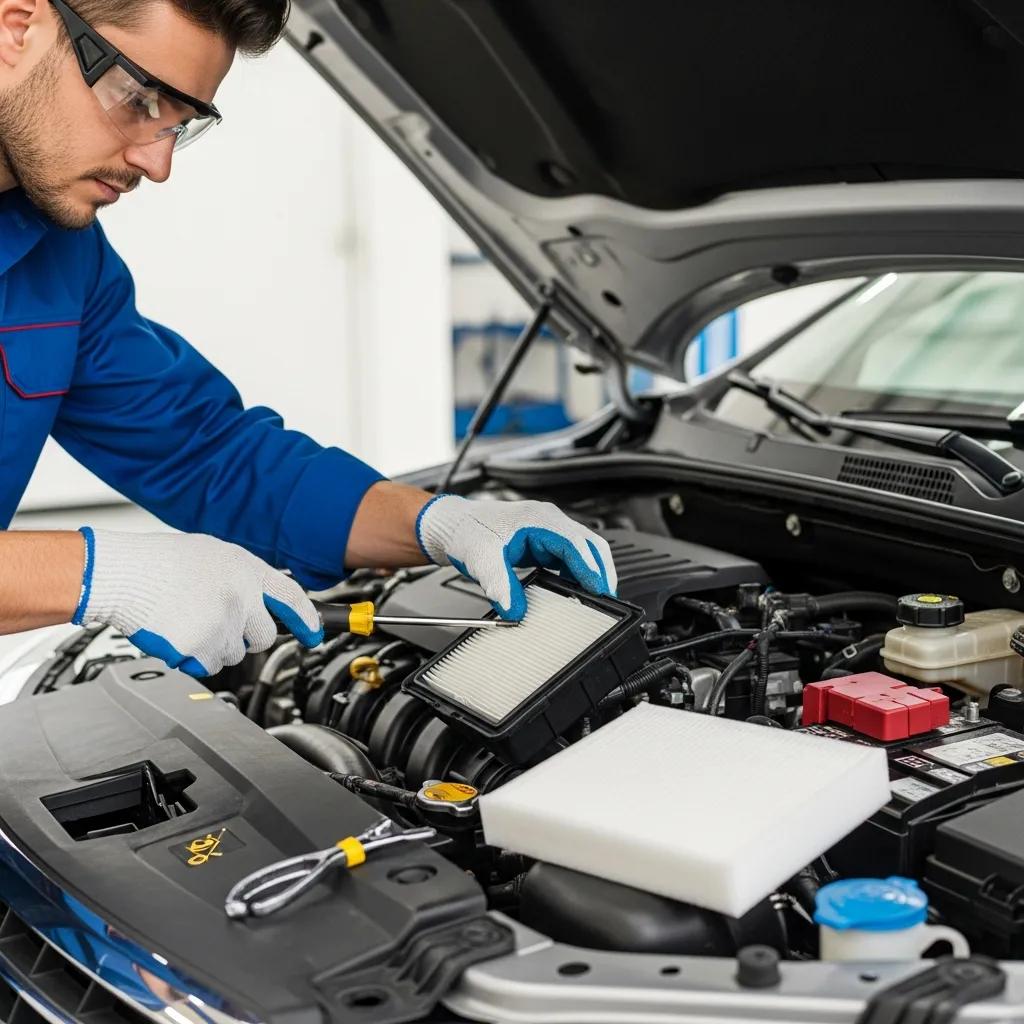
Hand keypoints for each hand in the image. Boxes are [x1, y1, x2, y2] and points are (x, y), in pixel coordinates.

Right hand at [73, 528, 322, 677]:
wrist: (121, 574)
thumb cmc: (158, 563)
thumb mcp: (212, 555)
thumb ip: (241, 578)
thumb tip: (258, 598)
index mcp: (247, 570)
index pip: (292, 597)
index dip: (307, 618)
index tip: (314, 633)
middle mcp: (242, 597)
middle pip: (263, 637)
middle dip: (245, 637)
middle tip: (217, 623)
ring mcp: (223, 624)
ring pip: (232, 654)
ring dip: (214, 646)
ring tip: (187, 619)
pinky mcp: (201, 647)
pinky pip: (205, 665)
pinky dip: (192, 657)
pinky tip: (176, 633)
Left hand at [415, 495, 616, 619]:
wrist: (453, 525)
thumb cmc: (467, 531)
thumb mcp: (482, 560)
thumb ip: (500, 585)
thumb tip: (516, 612)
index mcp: (539, 519)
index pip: (576, 544)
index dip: (591, 569)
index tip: (600, 591)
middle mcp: (549, 522)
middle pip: (589, 546)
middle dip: (601, 572)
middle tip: (607, 601)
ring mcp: (548, 531)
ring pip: (583, 552)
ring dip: (591, 574)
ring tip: (595, 600)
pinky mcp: (544, 543)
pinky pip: (569, 558)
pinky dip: (577, 574)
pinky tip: (574, 591)